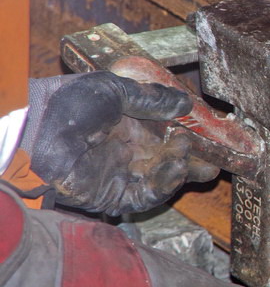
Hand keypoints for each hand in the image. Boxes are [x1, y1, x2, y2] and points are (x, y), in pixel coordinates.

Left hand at [23, 72, 218, 215]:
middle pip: (168, 159)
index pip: (166, 132)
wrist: (38, 136)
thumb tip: (186, 103)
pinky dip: (163, 187)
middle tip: (214, 160)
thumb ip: (150, 98)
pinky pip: (144, 197)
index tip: (210, 135)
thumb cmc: (70, 106)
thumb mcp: (114, 89)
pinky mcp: (113, 196)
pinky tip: (176, 172)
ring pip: (160, 179)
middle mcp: (126, 150)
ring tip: (193, 163)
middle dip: (192, 160)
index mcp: (127, 124)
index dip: (189, 134)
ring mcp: (120, 174)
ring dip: (180, 172)